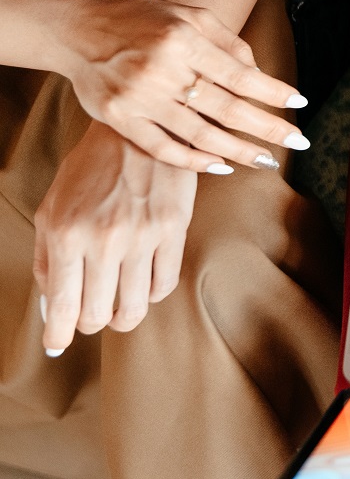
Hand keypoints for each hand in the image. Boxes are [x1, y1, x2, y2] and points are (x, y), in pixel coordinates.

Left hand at [34, 122, 196, 355]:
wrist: (136, 133)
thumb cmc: (89, 171)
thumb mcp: (53, 208)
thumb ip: (47, 258)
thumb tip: (53, 307)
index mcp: (65, 233)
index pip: (63, 304)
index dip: (59, 334)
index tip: (58, 345)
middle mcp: (103, 240)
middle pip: (99, 314)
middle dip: (92, 324)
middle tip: (92, 318)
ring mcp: (141, 238)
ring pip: (135, 307)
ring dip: (123, 317)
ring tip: (119, 309)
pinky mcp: (172, 232)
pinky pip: (163, 285)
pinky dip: (151, 294)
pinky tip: (143, 284)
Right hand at [53, 0, 308, 171]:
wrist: (80, 32)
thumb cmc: (143, 23)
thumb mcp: (188, 17)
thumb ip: (228, 42)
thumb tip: (261, 76)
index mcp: (182, 40)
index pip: (239, 74)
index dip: (273, 92)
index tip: (300, 104)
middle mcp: (162, 70)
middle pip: (227, 109)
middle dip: (268, 128)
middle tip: (298, 143)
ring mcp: (140, 98)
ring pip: (201, 135)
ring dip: (240, 152)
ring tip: (267, 161)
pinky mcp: (121, 119)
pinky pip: (164, 149)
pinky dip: (195, 162)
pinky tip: (223, 166)